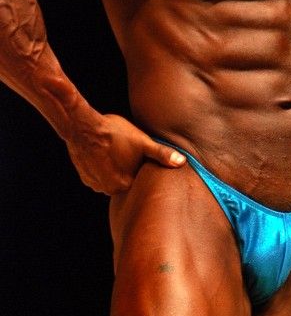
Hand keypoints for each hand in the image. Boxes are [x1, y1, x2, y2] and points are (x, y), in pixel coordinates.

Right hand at [65, 113, 185, 194]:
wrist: (83, 127)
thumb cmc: (114, 132)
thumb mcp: (142, 142)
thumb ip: (162, 154)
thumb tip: (182, 162)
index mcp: (125, 184)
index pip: (140, 181)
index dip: (142, 168)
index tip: (141, 157)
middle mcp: (109, 189)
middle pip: (126, 180)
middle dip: (129, 169)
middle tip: (128, 152)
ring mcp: (95, 184)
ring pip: (112, 178)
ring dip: (115, 169)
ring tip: (116, 152)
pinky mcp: (85, 177)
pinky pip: (99, 176)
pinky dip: (102, 168)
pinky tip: (104, 154)